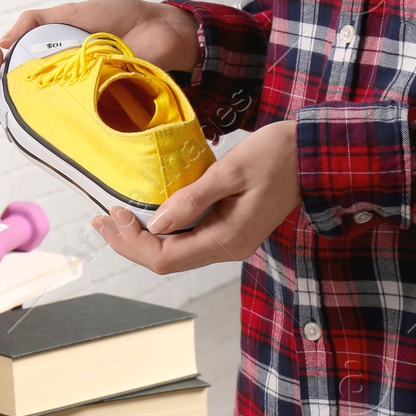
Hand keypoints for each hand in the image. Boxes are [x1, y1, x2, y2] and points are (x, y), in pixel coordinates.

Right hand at [0, 0, 200, 122]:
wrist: (163, 31)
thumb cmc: (123, 19)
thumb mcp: (72, 13)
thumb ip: (36, 21)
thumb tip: (1, 41)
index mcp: (51, 60)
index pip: (11, 73)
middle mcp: (59, 85)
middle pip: (13, 99)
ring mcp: (75, 102)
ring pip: (31, 117)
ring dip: (3, 111)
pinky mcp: (94, 114)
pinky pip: (63, 128)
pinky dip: (39, 127)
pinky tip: (19, 119)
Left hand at [92, 120, 301, 273]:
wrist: (316, 154)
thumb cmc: (279, 155)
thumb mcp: (230, 171)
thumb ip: (192, 199)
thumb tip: (154, 223)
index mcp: (227, 240)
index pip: (165, 258)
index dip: (132, 241)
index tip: (111, 212)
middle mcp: (227, 249)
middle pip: (165, 261)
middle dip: (128, 244)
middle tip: (99, 220)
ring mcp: (230, 242)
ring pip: (174, 253)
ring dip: (140, 239)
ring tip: (111, 219)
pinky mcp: (230, 230)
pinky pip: (187, 240)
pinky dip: (160, 231)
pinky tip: (143, 216)